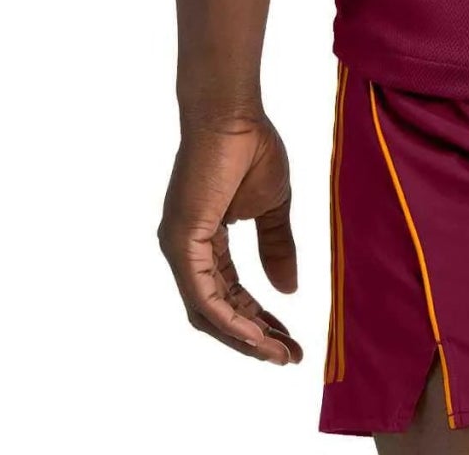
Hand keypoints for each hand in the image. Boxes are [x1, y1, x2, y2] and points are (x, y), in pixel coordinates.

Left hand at [158, 113, 301, 362]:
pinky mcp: (181, 243)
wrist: (233, 112)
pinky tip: (257, 334)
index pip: (230, 293)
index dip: (259, 318)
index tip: (290, 338)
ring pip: (208, 312)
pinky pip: (204, 296)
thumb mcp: (273, 205)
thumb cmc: (250, 146)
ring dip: (244, 337)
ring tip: (279, 353)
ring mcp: (179, 248)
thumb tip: (288, 291)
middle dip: (253, 338)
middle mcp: (186, 251)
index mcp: (204, 241)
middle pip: (216, 312)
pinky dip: (231, 320)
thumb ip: (276, 247)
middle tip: (288, 356)